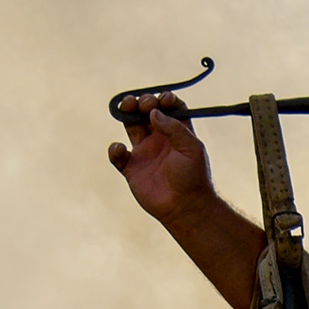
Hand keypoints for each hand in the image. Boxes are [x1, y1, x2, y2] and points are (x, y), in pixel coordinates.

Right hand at [107, 91, 214, 223]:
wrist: (185, 207)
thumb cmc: (193, 177)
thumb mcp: (191, 149)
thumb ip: (175, 129)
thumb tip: (154, 112)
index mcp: (178, 133)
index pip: (170, 109)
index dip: (165, 100)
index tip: (162, 100)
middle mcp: (160, 139)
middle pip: (146, 112)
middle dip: (142, 102)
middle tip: (142, 103)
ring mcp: (145, 152)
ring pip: (130, 125)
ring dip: (126, 113)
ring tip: (126, 107)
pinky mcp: (131, 168)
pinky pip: (118, 155)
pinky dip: (115, 149)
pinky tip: (121, 150)